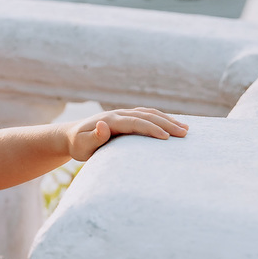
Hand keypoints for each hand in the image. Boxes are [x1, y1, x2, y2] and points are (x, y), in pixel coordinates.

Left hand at [66, 107, 188, 161]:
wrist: (72, 136)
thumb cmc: (78, 145)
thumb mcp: (82, 145)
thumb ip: (93, 137)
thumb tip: (103, 124)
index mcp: (110, 120)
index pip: (135, 122)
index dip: (151, 128)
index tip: (167, 137)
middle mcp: (118, 114)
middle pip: (146, 116)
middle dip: (166, 123)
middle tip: (185, 133)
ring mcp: (123, 114)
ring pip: (149, 113)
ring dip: (167, 119)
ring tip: (186, 129)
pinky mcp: (126, 117)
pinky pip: (146, 115)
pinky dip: (161, 118)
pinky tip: (173, 124)